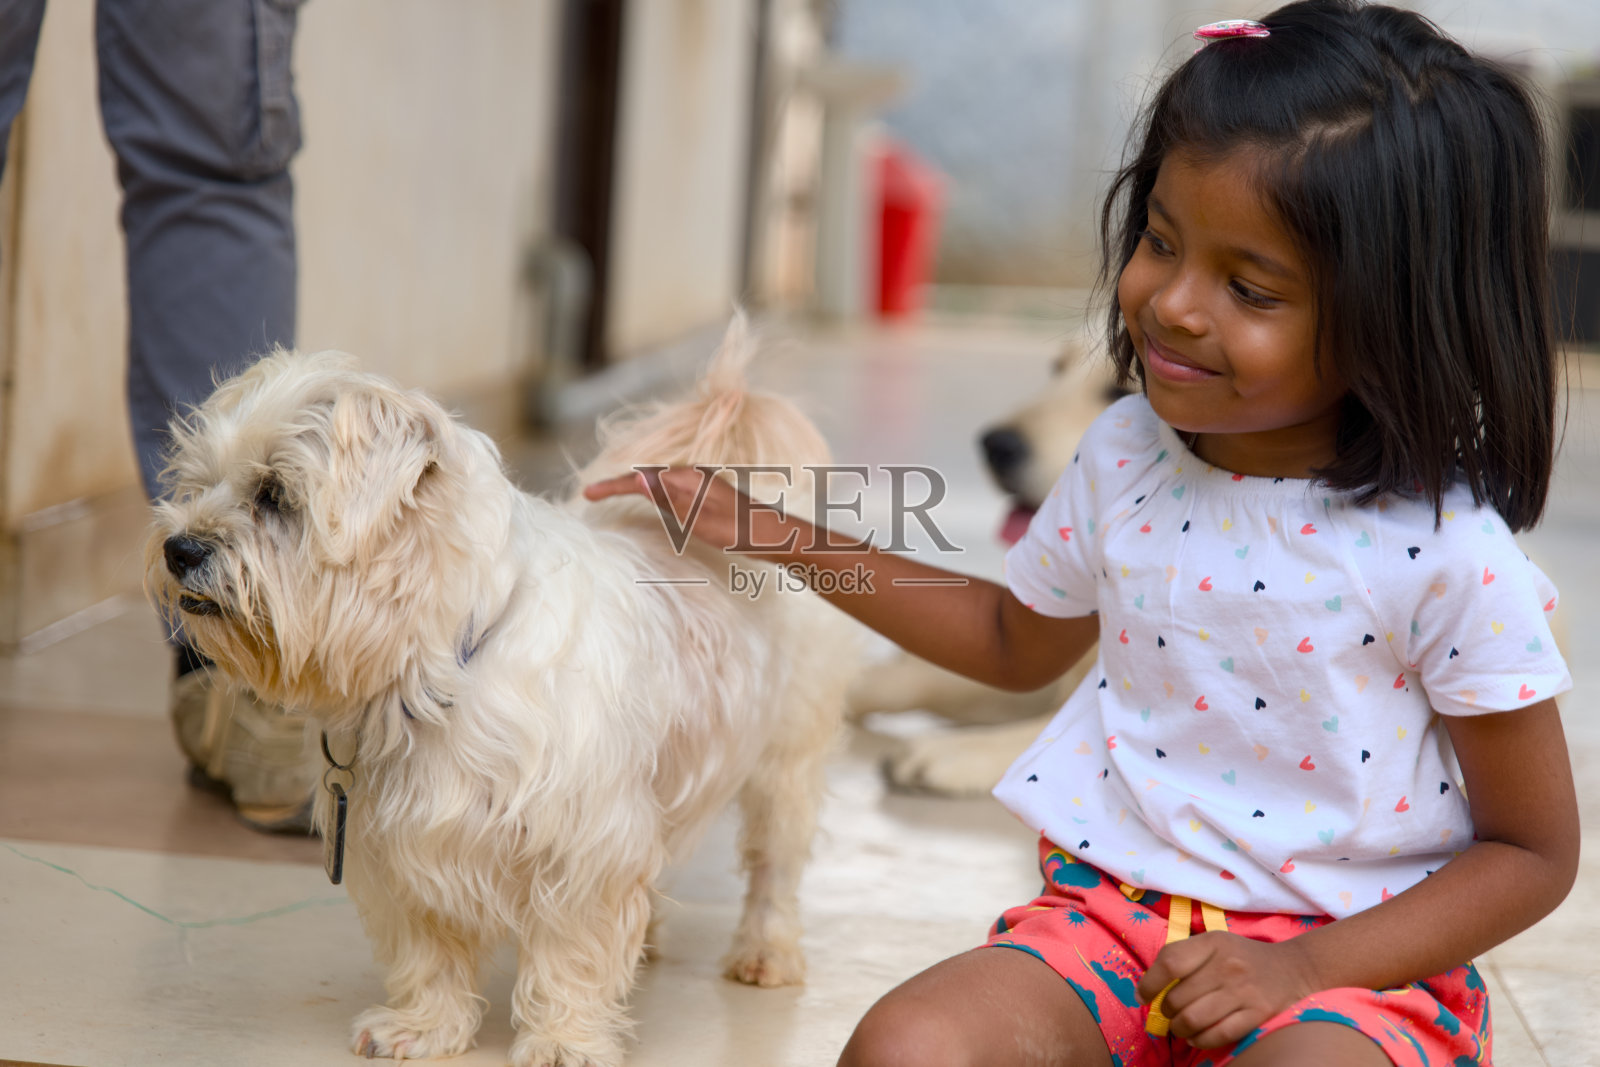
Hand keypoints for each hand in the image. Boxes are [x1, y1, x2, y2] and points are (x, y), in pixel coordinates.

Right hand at [582, 467, 795, 556]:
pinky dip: (651, 492)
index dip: (613, 487)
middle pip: (646, 477)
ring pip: (658, 481)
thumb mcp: (701, 520)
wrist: (774, 535)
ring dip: (633, 486)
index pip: (641, 480)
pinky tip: (649, 498)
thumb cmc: (740, 531)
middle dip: (618, 484)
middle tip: (591, 494)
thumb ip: (670, 500)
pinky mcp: (707, 493)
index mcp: (689, 478)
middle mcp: (693, 475)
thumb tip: (639, 481)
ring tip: (609, 493)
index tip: (588, 494)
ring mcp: (701, 483)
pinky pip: (670, 488)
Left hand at [1136, 932, 1316, 1048]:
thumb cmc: (1243, 957)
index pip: (1169, 962)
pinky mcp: (1258, 1014)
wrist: (1294, 968)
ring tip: (1180, 1026)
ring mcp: (1244, 991)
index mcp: (1213, 943)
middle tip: (1167, 1013)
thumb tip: (1150, 986)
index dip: (1150, 982)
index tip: (1143, 995)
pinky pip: (1219, 1034)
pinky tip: (1196, 1037)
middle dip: (1166, 1010)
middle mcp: (1228, 965)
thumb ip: (1185, 957)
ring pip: (1194, 1019)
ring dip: (1179, 1028)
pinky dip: (1201, 1040)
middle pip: (1179, 996)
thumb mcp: (1215, 943)